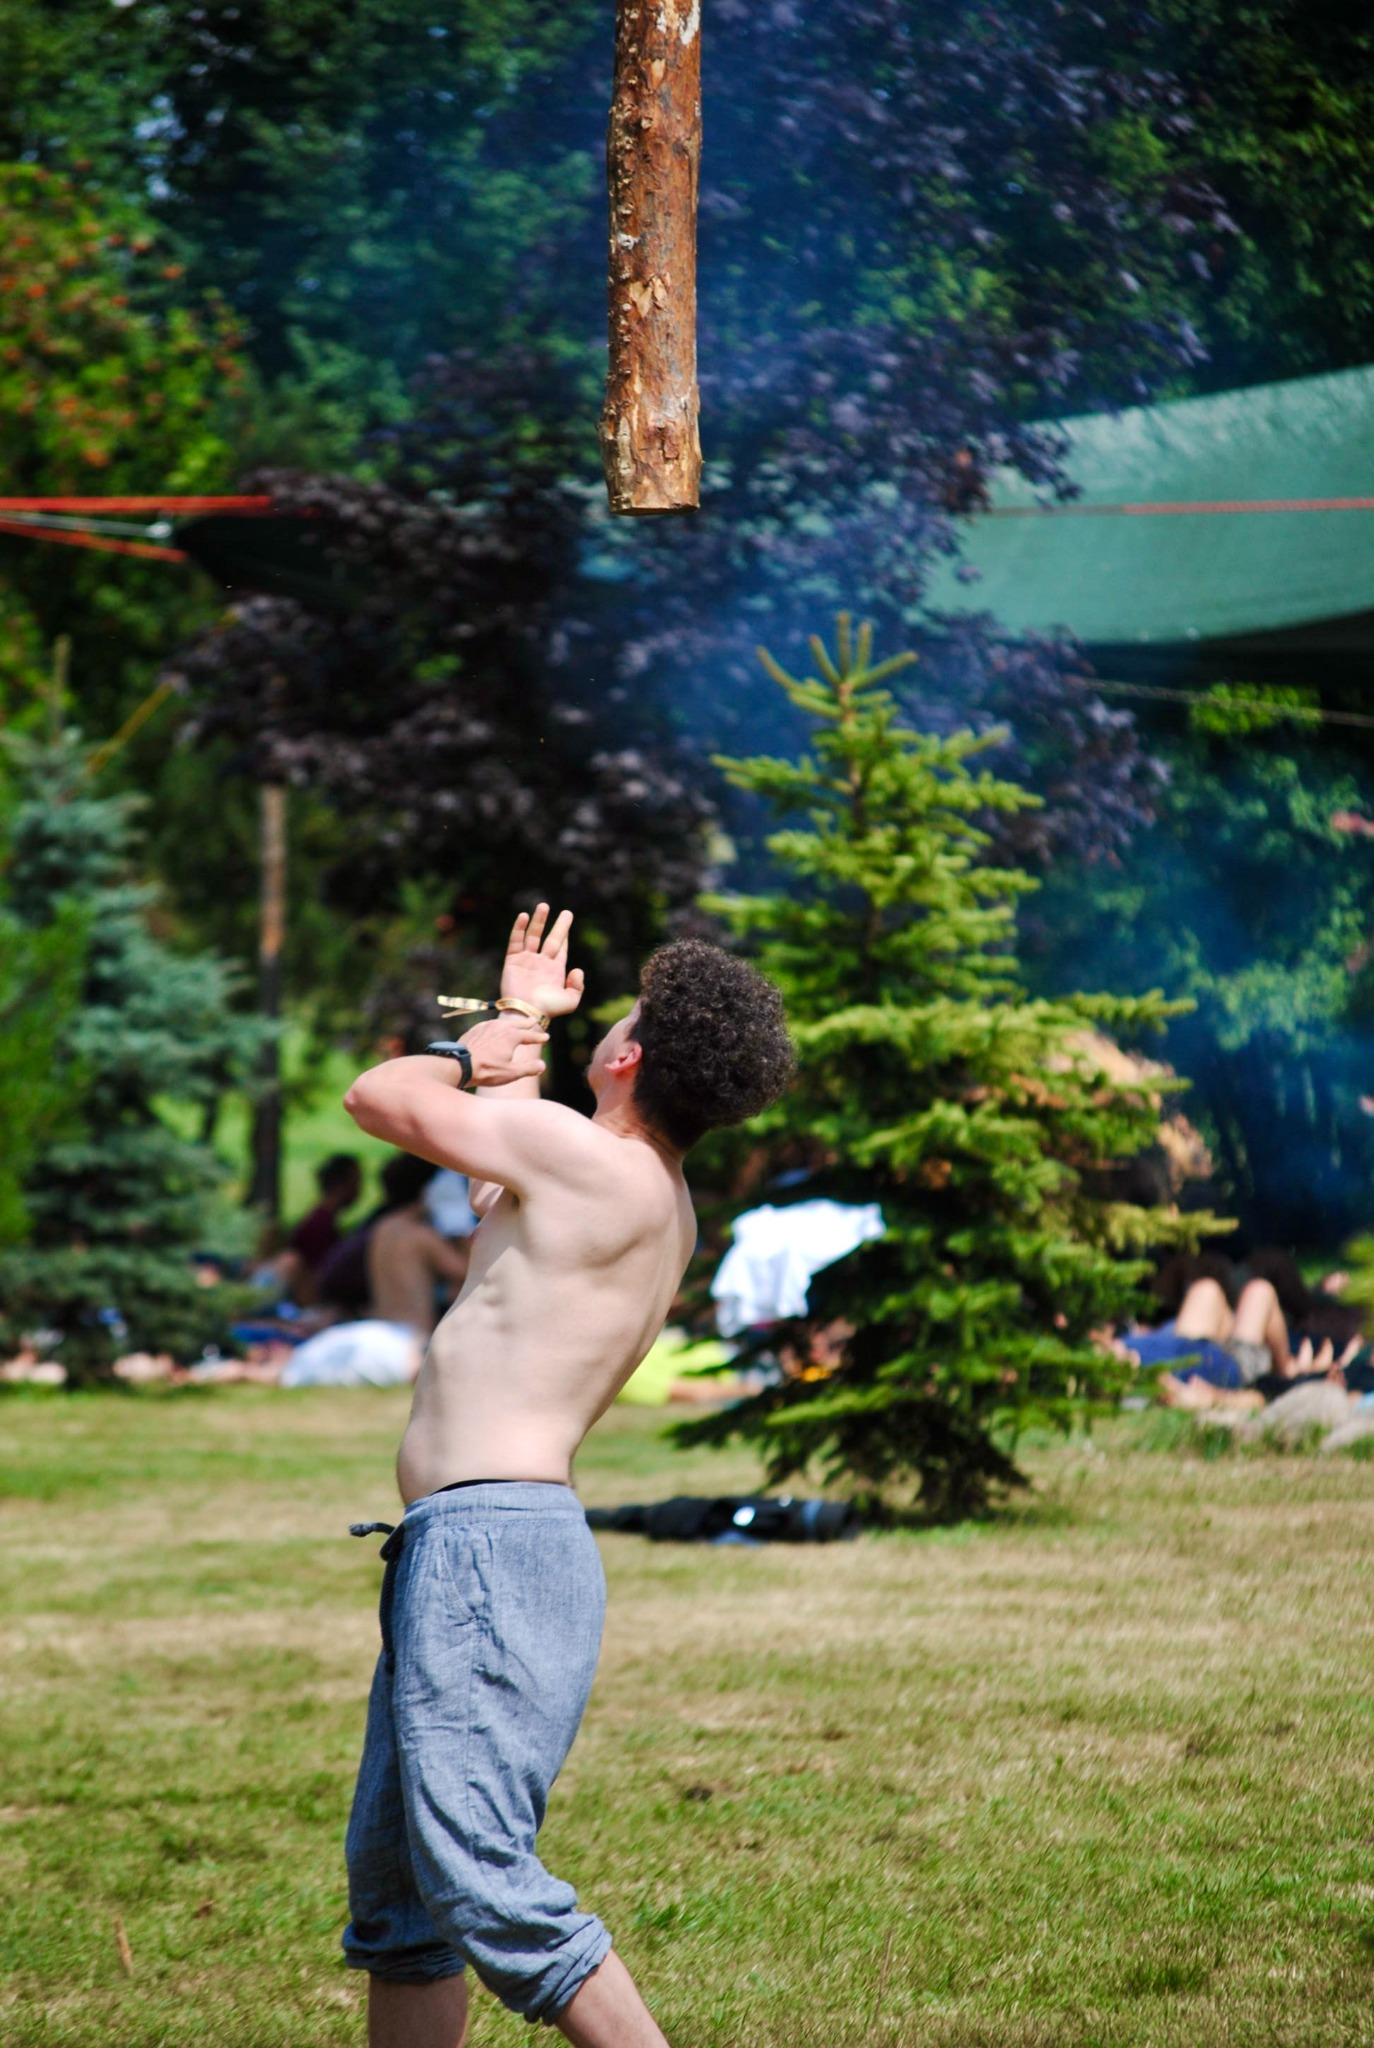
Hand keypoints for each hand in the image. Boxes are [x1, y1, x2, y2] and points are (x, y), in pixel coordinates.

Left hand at [460, 1013, 547, 1087]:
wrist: (459, 1065)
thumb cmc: (486, 1070)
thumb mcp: (511, 1073)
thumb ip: (528, 1068)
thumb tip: (542, 1065)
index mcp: (512, 1035)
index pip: (530, 1035)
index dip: (539, 1037)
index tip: (546, 1038)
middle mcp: (500, 1027)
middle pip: (518, 1023)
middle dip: (527, 1023)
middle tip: (533, 1019)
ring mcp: (486, 1026)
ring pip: (503, 1022)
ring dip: (512, 1023)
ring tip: (515, 1023)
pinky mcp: (475, 1029)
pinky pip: (490, 1025)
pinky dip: (497, 1026)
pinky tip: (494, 1029)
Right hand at [502, 903, 584, 1018]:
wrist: (527, 1012)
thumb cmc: (548, 1008)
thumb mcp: (570, 1001)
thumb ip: (578, 986)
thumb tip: (578, 969)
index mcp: (555, 970)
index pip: (561, 948)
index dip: (564, 934)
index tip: (567, 919)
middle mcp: (541, 963)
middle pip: (550, 938)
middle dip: (558, 925)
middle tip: (566, 912)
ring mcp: (526, 960)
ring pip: (533, 936)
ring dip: (539, 921)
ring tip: (544, 906)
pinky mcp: (513, 961)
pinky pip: (516, 941)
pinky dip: (519, 928)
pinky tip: (524, 916)